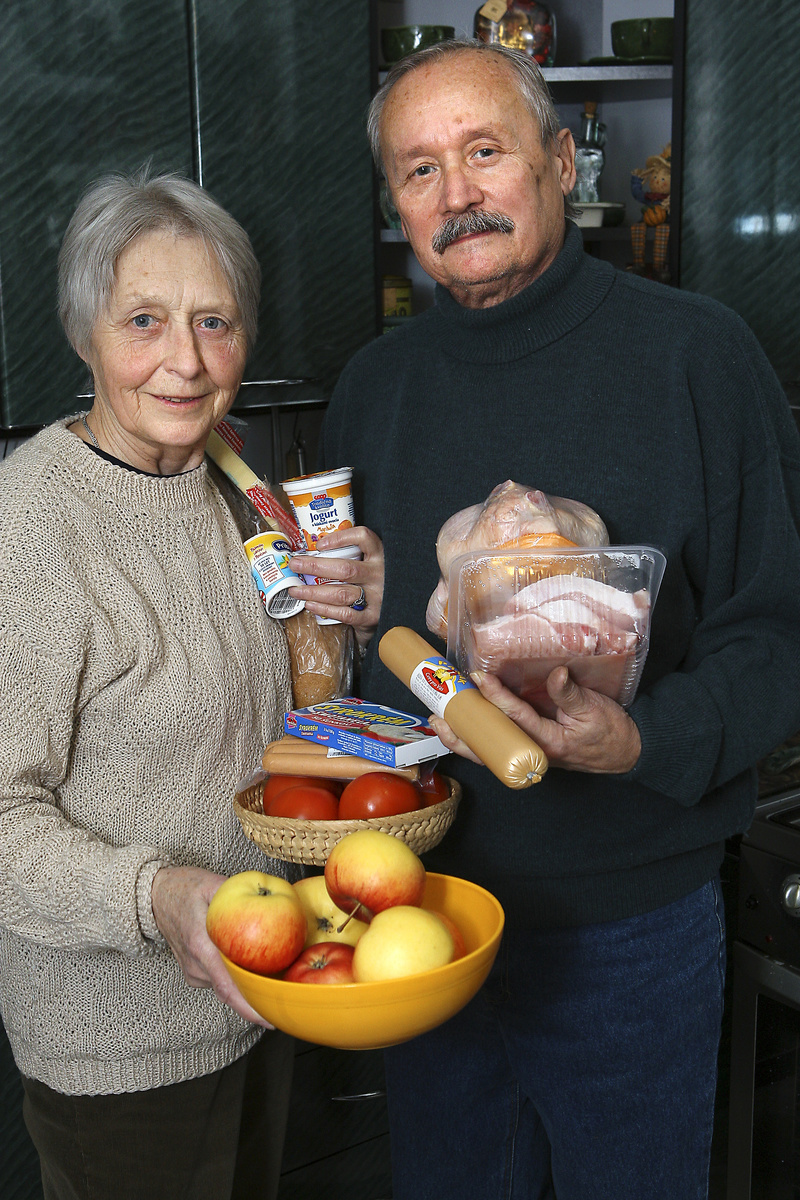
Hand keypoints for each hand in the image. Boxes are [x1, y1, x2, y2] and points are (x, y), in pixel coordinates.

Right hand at [151, 866, 272, 1027]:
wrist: (156, 897)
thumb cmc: (184, 888)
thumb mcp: (212, 884)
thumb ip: (240, 896)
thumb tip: (268, 896)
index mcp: (201, 946)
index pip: (228, 987)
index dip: (250, 1007)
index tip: (271, 1019)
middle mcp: (196, 966)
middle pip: (232, 993)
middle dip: (258, 1001)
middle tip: (286, 1001)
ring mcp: (194, 972)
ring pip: (227, 987)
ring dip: (249, 985)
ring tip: (275, 977)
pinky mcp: (196, 972)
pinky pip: (221, 980)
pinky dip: (238, 977)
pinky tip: (253, 966)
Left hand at [288, 526, 383, 647]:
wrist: (396, 613)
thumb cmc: (374, 584)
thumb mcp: (371, 565)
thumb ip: (354, 557)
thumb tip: (313, 552)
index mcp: (380, 556)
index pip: (364, 538)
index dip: (341, 538)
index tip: (320, 543)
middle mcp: (380, 575)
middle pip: (345, 569)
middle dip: (315, 566)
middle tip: (295, 564)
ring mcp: (378, 597)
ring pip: (341, 593)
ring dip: (314, 591)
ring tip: (296, 590)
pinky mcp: (372, 617)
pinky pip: (344, 613)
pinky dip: (324, 609)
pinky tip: (310, 604)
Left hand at [429, 667, 641, 774]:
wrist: (626, 753)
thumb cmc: (611, 731)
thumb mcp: (594, 708)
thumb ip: (571, 693)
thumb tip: (555, 674)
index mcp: (549, 742)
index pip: (516, 718)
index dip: (496, 697)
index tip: (480, 679)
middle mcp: (533, 752)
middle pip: (491, 747)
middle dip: (463, 732)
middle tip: (439, 715)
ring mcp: (529, 753)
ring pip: (489, 751)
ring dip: (464, 738)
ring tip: (441, 723)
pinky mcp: (528, 749)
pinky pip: (498, 747)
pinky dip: (478, 737)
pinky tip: (463, 725)